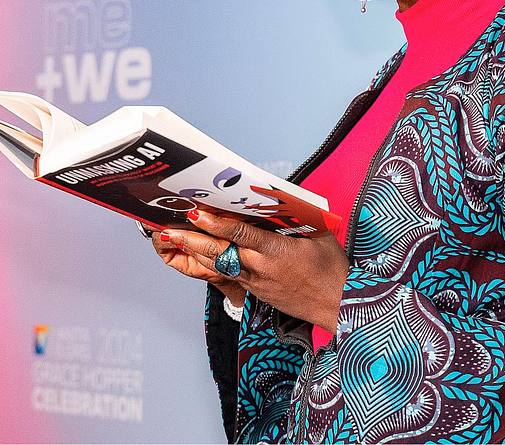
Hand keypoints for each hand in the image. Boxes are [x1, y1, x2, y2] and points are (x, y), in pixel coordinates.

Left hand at [164, 209, 349, 332]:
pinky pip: (226, 275)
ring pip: (217, 265)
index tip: (196, 214)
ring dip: (192, 251)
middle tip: (167, 228)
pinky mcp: (254, 290)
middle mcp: (260, 268)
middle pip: (219, 253)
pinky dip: (207, 263)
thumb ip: (297, 217)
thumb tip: (279, 198)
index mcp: (276, 252)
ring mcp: (254, 282)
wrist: (337, 305)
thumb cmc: (332, 270)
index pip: (241, 235)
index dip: (216, 224)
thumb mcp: (319, 235)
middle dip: (191, 240)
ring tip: (171, 238)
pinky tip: (194, 254)